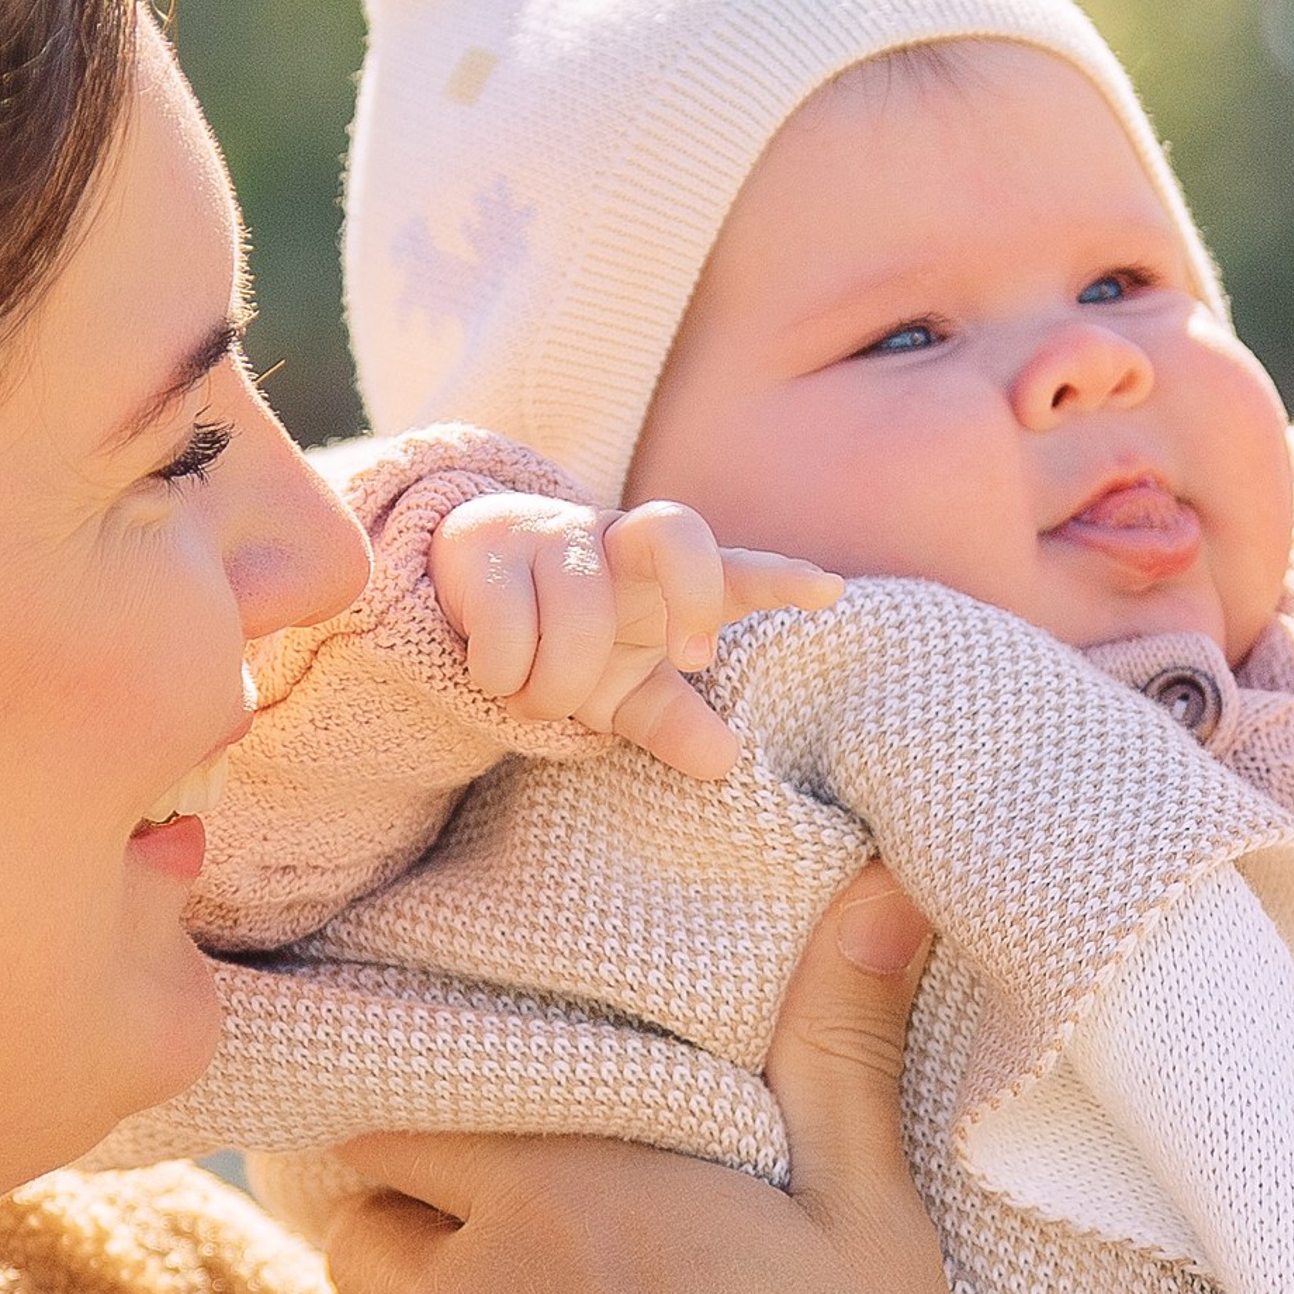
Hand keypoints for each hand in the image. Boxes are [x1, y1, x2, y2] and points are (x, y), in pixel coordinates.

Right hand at [427, 491, 839, 775]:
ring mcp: (557, 536)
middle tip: (694, 659)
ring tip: (537, 700)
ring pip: (579, 617)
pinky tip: (495, 673)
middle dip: (695, 594)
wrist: (463, 588)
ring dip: (557, 685)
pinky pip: (509, 628)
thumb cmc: (568, 640)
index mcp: (666, 577)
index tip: (830, 592)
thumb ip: (673, 721)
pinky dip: (504, 675)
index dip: (780, 579)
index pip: (733, 567)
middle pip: (677, 531)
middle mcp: (621, 542)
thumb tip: (726, 763)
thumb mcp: (624, 691)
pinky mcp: (491, 546)